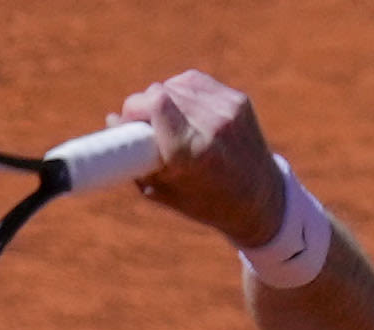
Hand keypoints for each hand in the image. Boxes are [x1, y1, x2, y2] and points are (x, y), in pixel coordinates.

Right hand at [114, 71, 285, 246]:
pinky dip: (183, 94)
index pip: (154, 103)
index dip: (133, 110)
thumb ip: (133, 159)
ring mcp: (228, 110)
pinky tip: (185, 113)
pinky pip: (195, 82)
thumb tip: (111, 119)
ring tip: (169, 124)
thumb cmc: (205, 203)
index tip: (127, 124)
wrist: (262, 201)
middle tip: (145, 128)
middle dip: (145, 107)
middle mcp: (213, 127)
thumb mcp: (163, 192)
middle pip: (159, 92)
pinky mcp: (238, 100)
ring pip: (175, 84)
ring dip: (164, 99)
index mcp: (193, 154)